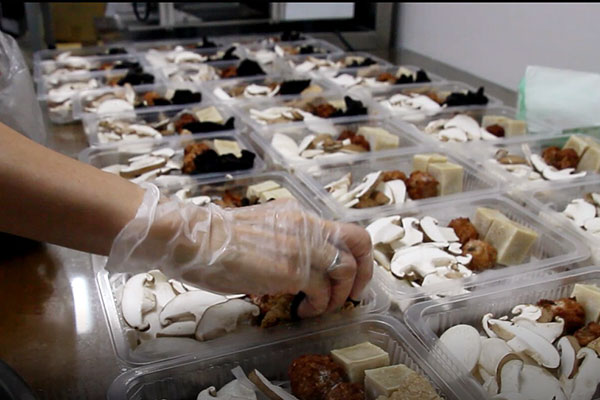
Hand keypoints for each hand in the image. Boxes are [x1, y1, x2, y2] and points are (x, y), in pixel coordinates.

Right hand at [107, 184, 372, 317]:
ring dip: (338, 296)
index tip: (343, 277)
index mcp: (296, 214)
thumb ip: (280, 239)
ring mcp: (302, 246)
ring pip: (347, 269)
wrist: (194, 239)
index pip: (340, 228)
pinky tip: (302, 312)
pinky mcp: (293, 270)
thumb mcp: (257, 229)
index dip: (350, 255)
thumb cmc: (213, 238)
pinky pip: (324, 292)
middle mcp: (306, 225)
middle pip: (359, 240)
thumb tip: (287, 262)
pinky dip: (318, 307)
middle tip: (351, 293)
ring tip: (316, 308)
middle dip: (364, 271)